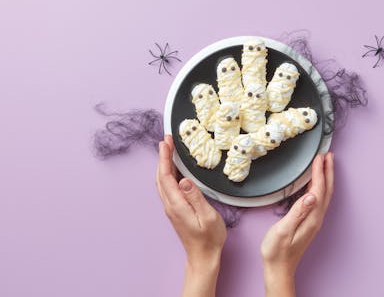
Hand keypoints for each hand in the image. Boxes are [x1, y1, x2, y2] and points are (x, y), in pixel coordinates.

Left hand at [156, 134, 226, 296]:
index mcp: (177, 204)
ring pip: (162, 181)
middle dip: (162, 156)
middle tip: (166, 140)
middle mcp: (170, 205)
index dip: (165, 157)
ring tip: (168, 150)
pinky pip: (167, 187)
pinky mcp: (175, 210)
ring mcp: (171, 208)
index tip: (165, 142)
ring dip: (163, 164)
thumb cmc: (209, 238)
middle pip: (161, 176)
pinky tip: (173, 169)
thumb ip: (196, 197)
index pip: (166, 176)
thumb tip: (184, 180)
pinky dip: (167, 173)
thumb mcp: (207, 216)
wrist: (203, 256)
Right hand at [261, 153, 333, 296]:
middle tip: (328, 155)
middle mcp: (316, 218)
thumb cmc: (277, 251)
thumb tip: (311, 196)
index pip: (318, 190)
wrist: (279, 268)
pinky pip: (318, 200)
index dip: (320, 172)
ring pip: (324, 195)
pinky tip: (314, 184)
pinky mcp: (309, 222)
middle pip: (326, 190)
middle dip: (328, 171)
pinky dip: (319, 187)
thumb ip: (297, 212)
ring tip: (325, 164)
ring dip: (325, 178)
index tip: (319, 157)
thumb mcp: (283, 230)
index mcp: (311, 218)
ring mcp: (313, 220)